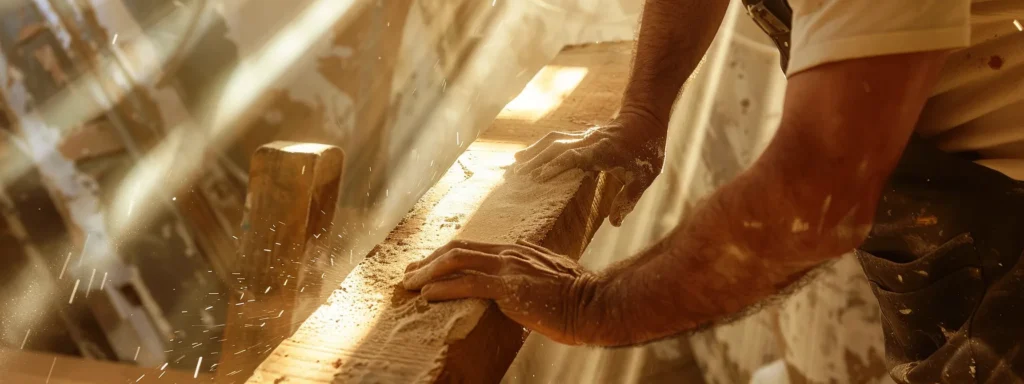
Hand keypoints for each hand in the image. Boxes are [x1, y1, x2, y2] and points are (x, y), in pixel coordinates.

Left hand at [403, 239, 598, 344]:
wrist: (594, 304)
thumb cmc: (579, 296)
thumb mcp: (554, 274)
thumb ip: (536, 266)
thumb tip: (526, 257)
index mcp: (519, 251)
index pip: (474, 248)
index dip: (447, 256)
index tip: (428, 266)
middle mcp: (510, 253)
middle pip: (458, 249)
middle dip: (429, 260)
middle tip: (408, 272)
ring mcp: (508, 267)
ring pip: (456, 261)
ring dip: (428, 272)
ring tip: (409, 284)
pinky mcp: (508, 287)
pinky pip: (467, 283)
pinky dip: (442, 287)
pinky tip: (427, 295)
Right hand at [513, 114, 665, 225]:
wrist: (646, 116)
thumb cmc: (647, 148)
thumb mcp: (644, 177)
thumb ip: (628, 199)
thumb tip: (614, 223)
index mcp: (602, 151)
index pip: (573, 157)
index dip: (554, 166)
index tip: (537, 178)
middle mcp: (589, 141)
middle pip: (556, 147)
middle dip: (535, 160)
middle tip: (516, 175)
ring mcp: (584, 136)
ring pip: (553, 140)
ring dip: (534, 151)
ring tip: (515, 163)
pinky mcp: (581, 136)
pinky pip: (557, 139)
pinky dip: (541, 147)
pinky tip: (530, 154)